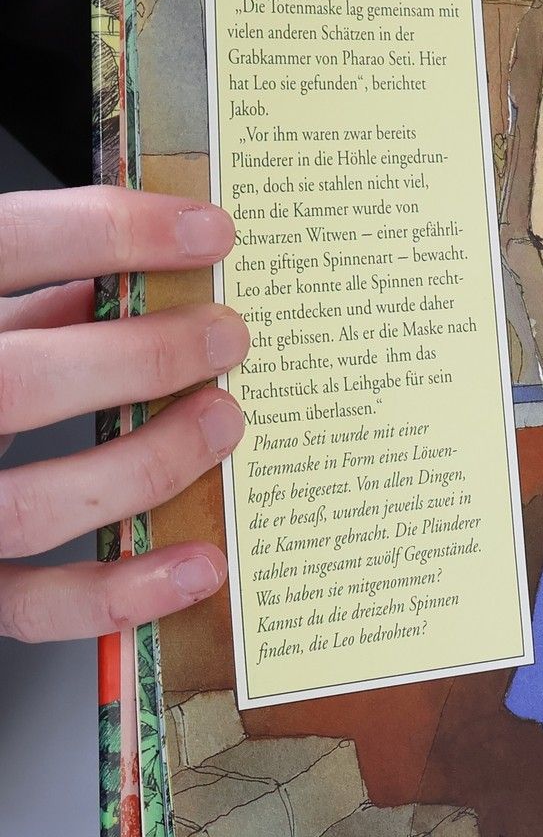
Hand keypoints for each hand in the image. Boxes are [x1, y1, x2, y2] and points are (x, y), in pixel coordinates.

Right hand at [0, 189, 245, 642]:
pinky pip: (28, 604)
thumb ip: (31, 302)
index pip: (5, 245)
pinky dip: (121, 591)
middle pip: (23, 384)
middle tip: (226, 337)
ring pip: (33, 505)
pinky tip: (196, 563)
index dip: (108, 232)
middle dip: (145, 357)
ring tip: (223, 419)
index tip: (211, 232)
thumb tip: (144, 274)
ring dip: (150, 465)